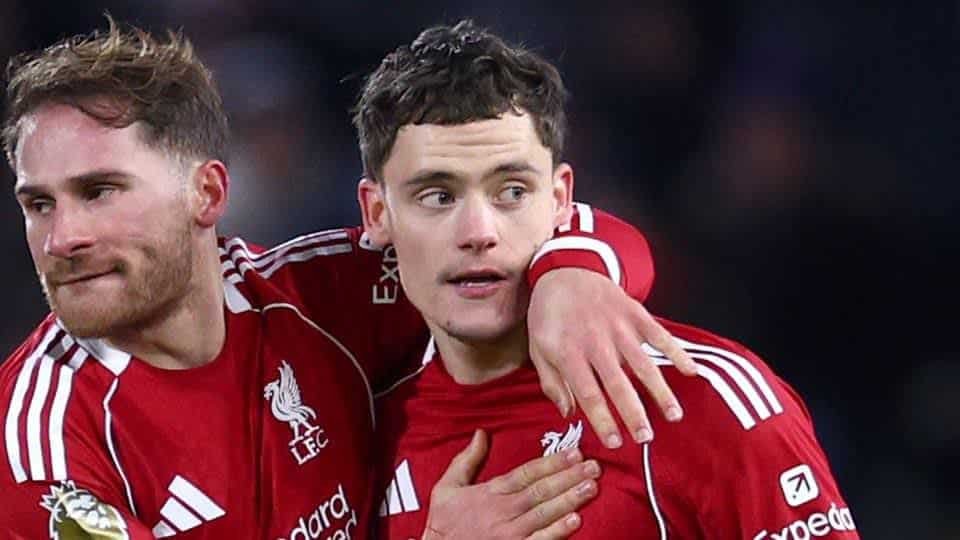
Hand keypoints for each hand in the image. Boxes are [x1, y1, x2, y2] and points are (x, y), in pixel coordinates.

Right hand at [422, 430, 599, 539]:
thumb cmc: (443, 524)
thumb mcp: (447, 487)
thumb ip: (467, 460)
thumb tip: (482, 433)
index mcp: (490, 492)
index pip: (526, 473)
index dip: (552, 462)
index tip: (574, 452)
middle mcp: (503, 511)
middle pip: (541, 491)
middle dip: (569, 477)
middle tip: (594, 467)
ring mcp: (510, 534)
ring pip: (545, 514)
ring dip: (570, 500)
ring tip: (592, 488)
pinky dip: (557, 532)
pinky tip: (575, 521)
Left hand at [527, 268, 697, 447]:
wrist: (565, 270)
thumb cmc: (550, 315)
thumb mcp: (538, 347)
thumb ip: (551, 382)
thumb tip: (568, 413)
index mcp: (568, 352)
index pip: (588, 393)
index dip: (602, 419)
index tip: (614, 443)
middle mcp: (595, 341)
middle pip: (617, 383)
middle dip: (633, 413)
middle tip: (645, 439)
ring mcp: (618, 326)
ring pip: (642, 363)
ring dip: (659, 390)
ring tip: (673, 416)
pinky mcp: (634, 312)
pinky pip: (659, 334)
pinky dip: (676, 352)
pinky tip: (691, 372)